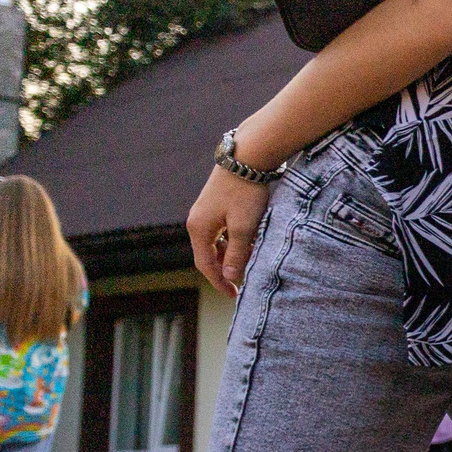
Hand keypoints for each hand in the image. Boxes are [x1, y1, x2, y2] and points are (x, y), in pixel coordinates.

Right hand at [187, 165, 273, 296]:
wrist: (248, 156)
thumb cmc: (246, 192)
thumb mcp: (244, 227)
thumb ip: (236, 254)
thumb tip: (230, 277)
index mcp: (198, 228)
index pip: (205, 264)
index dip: (219, 282)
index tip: (233, 295)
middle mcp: (198, 220)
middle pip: (209, 254)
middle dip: (226, 269)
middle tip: (245, 280)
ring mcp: (207, 211)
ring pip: (218, 242)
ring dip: (233, 254)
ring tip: (252, 260)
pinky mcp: (218, 203)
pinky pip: (224, 229)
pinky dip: (236, 239)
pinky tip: (252, 241)